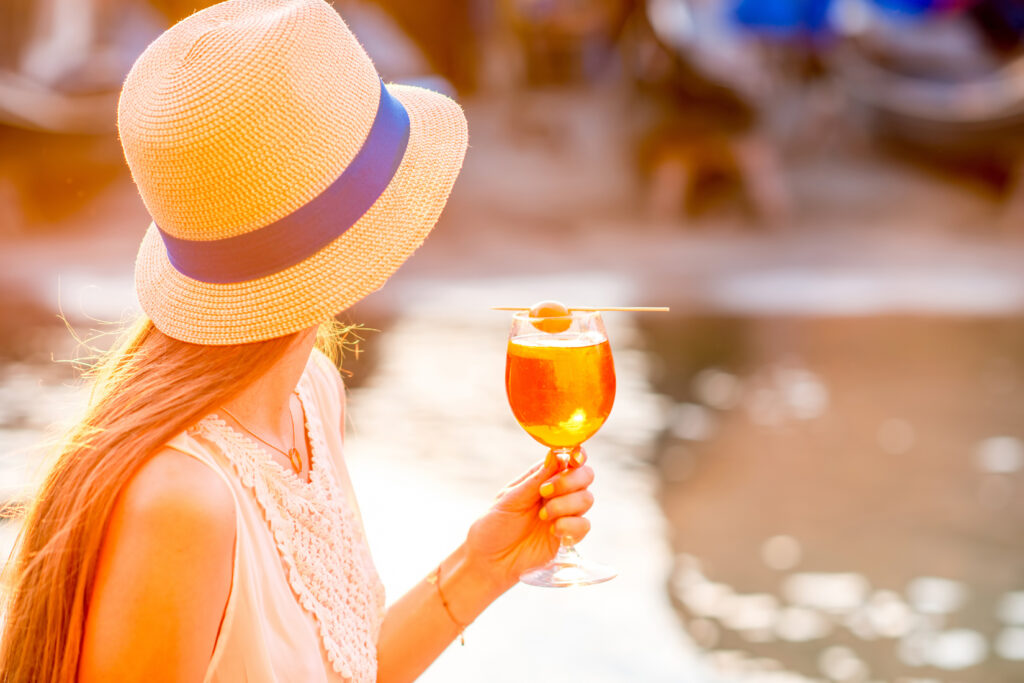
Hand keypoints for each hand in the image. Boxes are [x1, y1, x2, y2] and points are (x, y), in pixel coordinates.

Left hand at [464, 447, 594, 590]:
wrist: (490, 561)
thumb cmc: (494, 525)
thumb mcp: (510, 499)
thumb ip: (535, 480)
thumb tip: (554, 455)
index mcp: (542, 478)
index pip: (568, 460)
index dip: (576, 456)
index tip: (574, 458)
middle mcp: (557, 493)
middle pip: (585, 476)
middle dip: (570, 481)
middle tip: (546, 492)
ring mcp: (564, 514)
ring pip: (587, 499)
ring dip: (566, 504)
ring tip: (543, 516)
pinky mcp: (568, 536)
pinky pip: (584, 525)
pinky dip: (571, 526)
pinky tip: (553, 531)